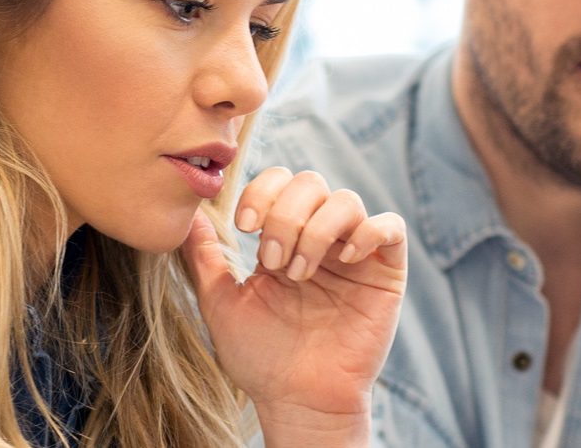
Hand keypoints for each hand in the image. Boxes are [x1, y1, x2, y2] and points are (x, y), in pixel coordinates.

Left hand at [179, 167, 407, 444]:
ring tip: (301, 273)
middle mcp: (321, 239)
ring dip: (317, 230)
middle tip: (273, 262)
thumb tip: (190, 213)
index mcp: (284, 238)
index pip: (279, 182)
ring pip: (346, 199)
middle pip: (311, 182)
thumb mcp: (222, 301)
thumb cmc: (260, 358)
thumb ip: (206, 257)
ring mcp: (355, 254)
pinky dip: (367, 232)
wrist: (297, 399)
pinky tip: (344, 261)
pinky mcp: (387, 272)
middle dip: (286, 215)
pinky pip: (390, 227)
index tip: (245, 227)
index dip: (262, 192)